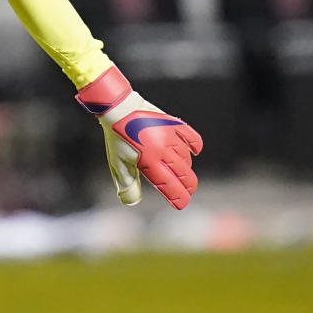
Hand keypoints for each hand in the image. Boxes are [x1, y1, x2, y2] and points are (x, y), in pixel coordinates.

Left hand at [77, 65, 202, 209]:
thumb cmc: (117, 138)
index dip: (178, 198)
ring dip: (186, 168)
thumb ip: (127, 184)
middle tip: (187, 191)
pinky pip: (192, 137)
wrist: (118, 109)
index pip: (170, 186)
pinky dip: (195, 146)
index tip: (182, 204)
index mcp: (149, 162)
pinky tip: (194, 152)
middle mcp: (163, 150)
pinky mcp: (173, 124)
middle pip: (184, 175)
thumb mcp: (118, 164)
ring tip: (181, 172)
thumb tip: (132, 201)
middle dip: (188, 186)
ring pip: (186, 159)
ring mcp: (170, 136)